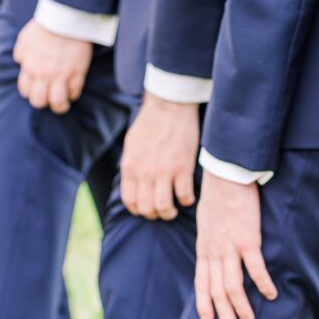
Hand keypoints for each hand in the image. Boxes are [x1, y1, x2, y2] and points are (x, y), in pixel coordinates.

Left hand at [14, 20, 92, 112]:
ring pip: (58, 103)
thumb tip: (21, 62)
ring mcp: (61, 75)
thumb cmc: (45, 25)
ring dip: (59, 106)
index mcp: (30, 66)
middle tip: (48, 99)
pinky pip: (74, 93)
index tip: (37, 89)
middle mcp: (44, 74)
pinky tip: (72, 91)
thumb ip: (21, 52)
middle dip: (43, 102)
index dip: (30, 92)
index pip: (25, 91)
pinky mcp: (77, 73)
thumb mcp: (25, 37)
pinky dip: (73, 94)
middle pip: (39, 101)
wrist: (65, 16)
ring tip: (63, 105)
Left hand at [120, 93, 198, 219]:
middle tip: (162, 210)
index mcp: (130, 167)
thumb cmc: (151, 123)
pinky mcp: (182, 168)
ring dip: (169, 213)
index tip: (147, 209)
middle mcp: (144, 173)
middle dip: (154, 214)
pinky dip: (186, 201)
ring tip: (174, 209)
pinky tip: (187, 196)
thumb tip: (133, 182)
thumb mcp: (131, 145)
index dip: (139, 210)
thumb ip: (132, 165)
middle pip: (147, 209)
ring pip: (164, 207)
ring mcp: (164, 172)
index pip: (130, 201)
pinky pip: (184, 196)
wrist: (169, 105)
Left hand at [195, 171, 276, 318]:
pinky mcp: (248, 240)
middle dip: (223, 314)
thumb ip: (210, 240)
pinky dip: (262, 284)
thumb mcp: (206, 222)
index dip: (204, 303)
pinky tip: (270, 295)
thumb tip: (213, 249)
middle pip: (216, 290)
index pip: (202, 282)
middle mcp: (214, 253)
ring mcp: (230, 248)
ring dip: (240, 306)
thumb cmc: (218, 195)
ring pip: (232, 285)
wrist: (225, 175)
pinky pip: (255, 268)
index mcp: (205, 249)